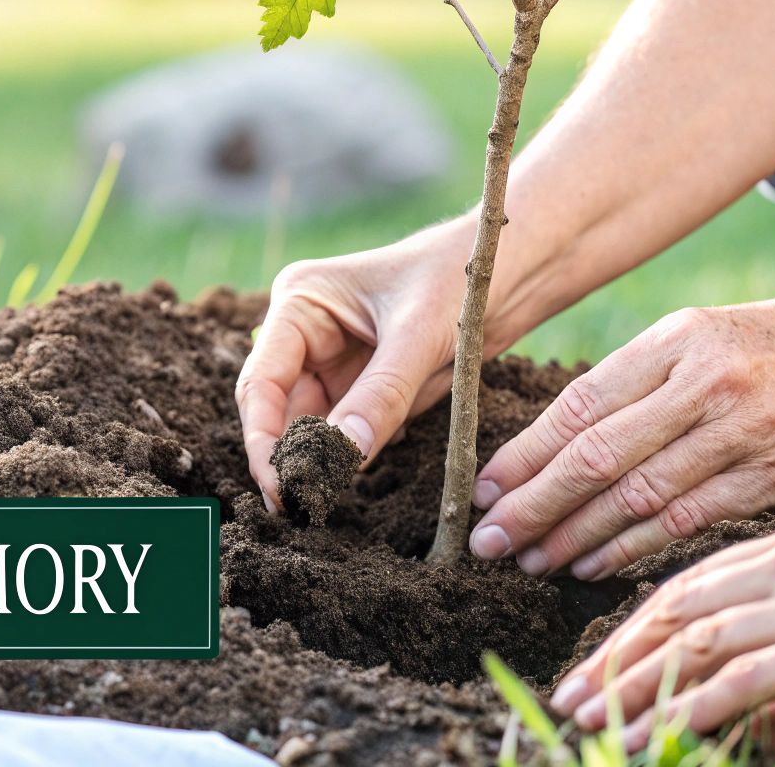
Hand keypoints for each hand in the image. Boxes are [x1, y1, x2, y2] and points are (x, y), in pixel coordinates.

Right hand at [236, 227, 472, 508]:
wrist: (511, 269)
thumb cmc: (459, 277)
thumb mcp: (419, 337)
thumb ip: (380, 396)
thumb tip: (342, 457)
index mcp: (301, 301)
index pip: (263, 381)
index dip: (263, 436)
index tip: (280, 483)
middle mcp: (308, 332)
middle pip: (279, 409)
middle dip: (289, 456)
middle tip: (299, 506)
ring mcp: (336, 361)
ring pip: (315, 426)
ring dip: (324, 460)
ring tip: (327, 497)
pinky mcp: (367, 385)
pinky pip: (352, 430)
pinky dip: (359, 452)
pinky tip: (372, 461)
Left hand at [469, 293, 774, 577]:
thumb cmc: (766, 345)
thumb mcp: (695, 336)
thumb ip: (631, 384)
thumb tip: (548, 447)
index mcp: (674, 343)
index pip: (581, 407)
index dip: (526, 456)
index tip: (483, 492)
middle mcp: (704, 386)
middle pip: (599, 457)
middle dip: (535, 505)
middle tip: (489, 541)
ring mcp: (744, 434)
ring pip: (639, 499)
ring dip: (576, 537)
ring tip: (530, 561)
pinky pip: (689, 522)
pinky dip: (634, 548)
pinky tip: (594, 566)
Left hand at [547, 510, 774, 744]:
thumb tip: (769, 680)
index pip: (689, 587)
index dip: (634, 628)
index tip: (596, 664)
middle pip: (675, 614)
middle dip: (615, 659)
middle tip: (567, 698)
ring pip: (697, 645)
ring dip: (637, 687)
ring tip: (591, 721)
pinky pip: (748, 679)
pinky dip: (696, 707)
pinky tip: (661, 733)